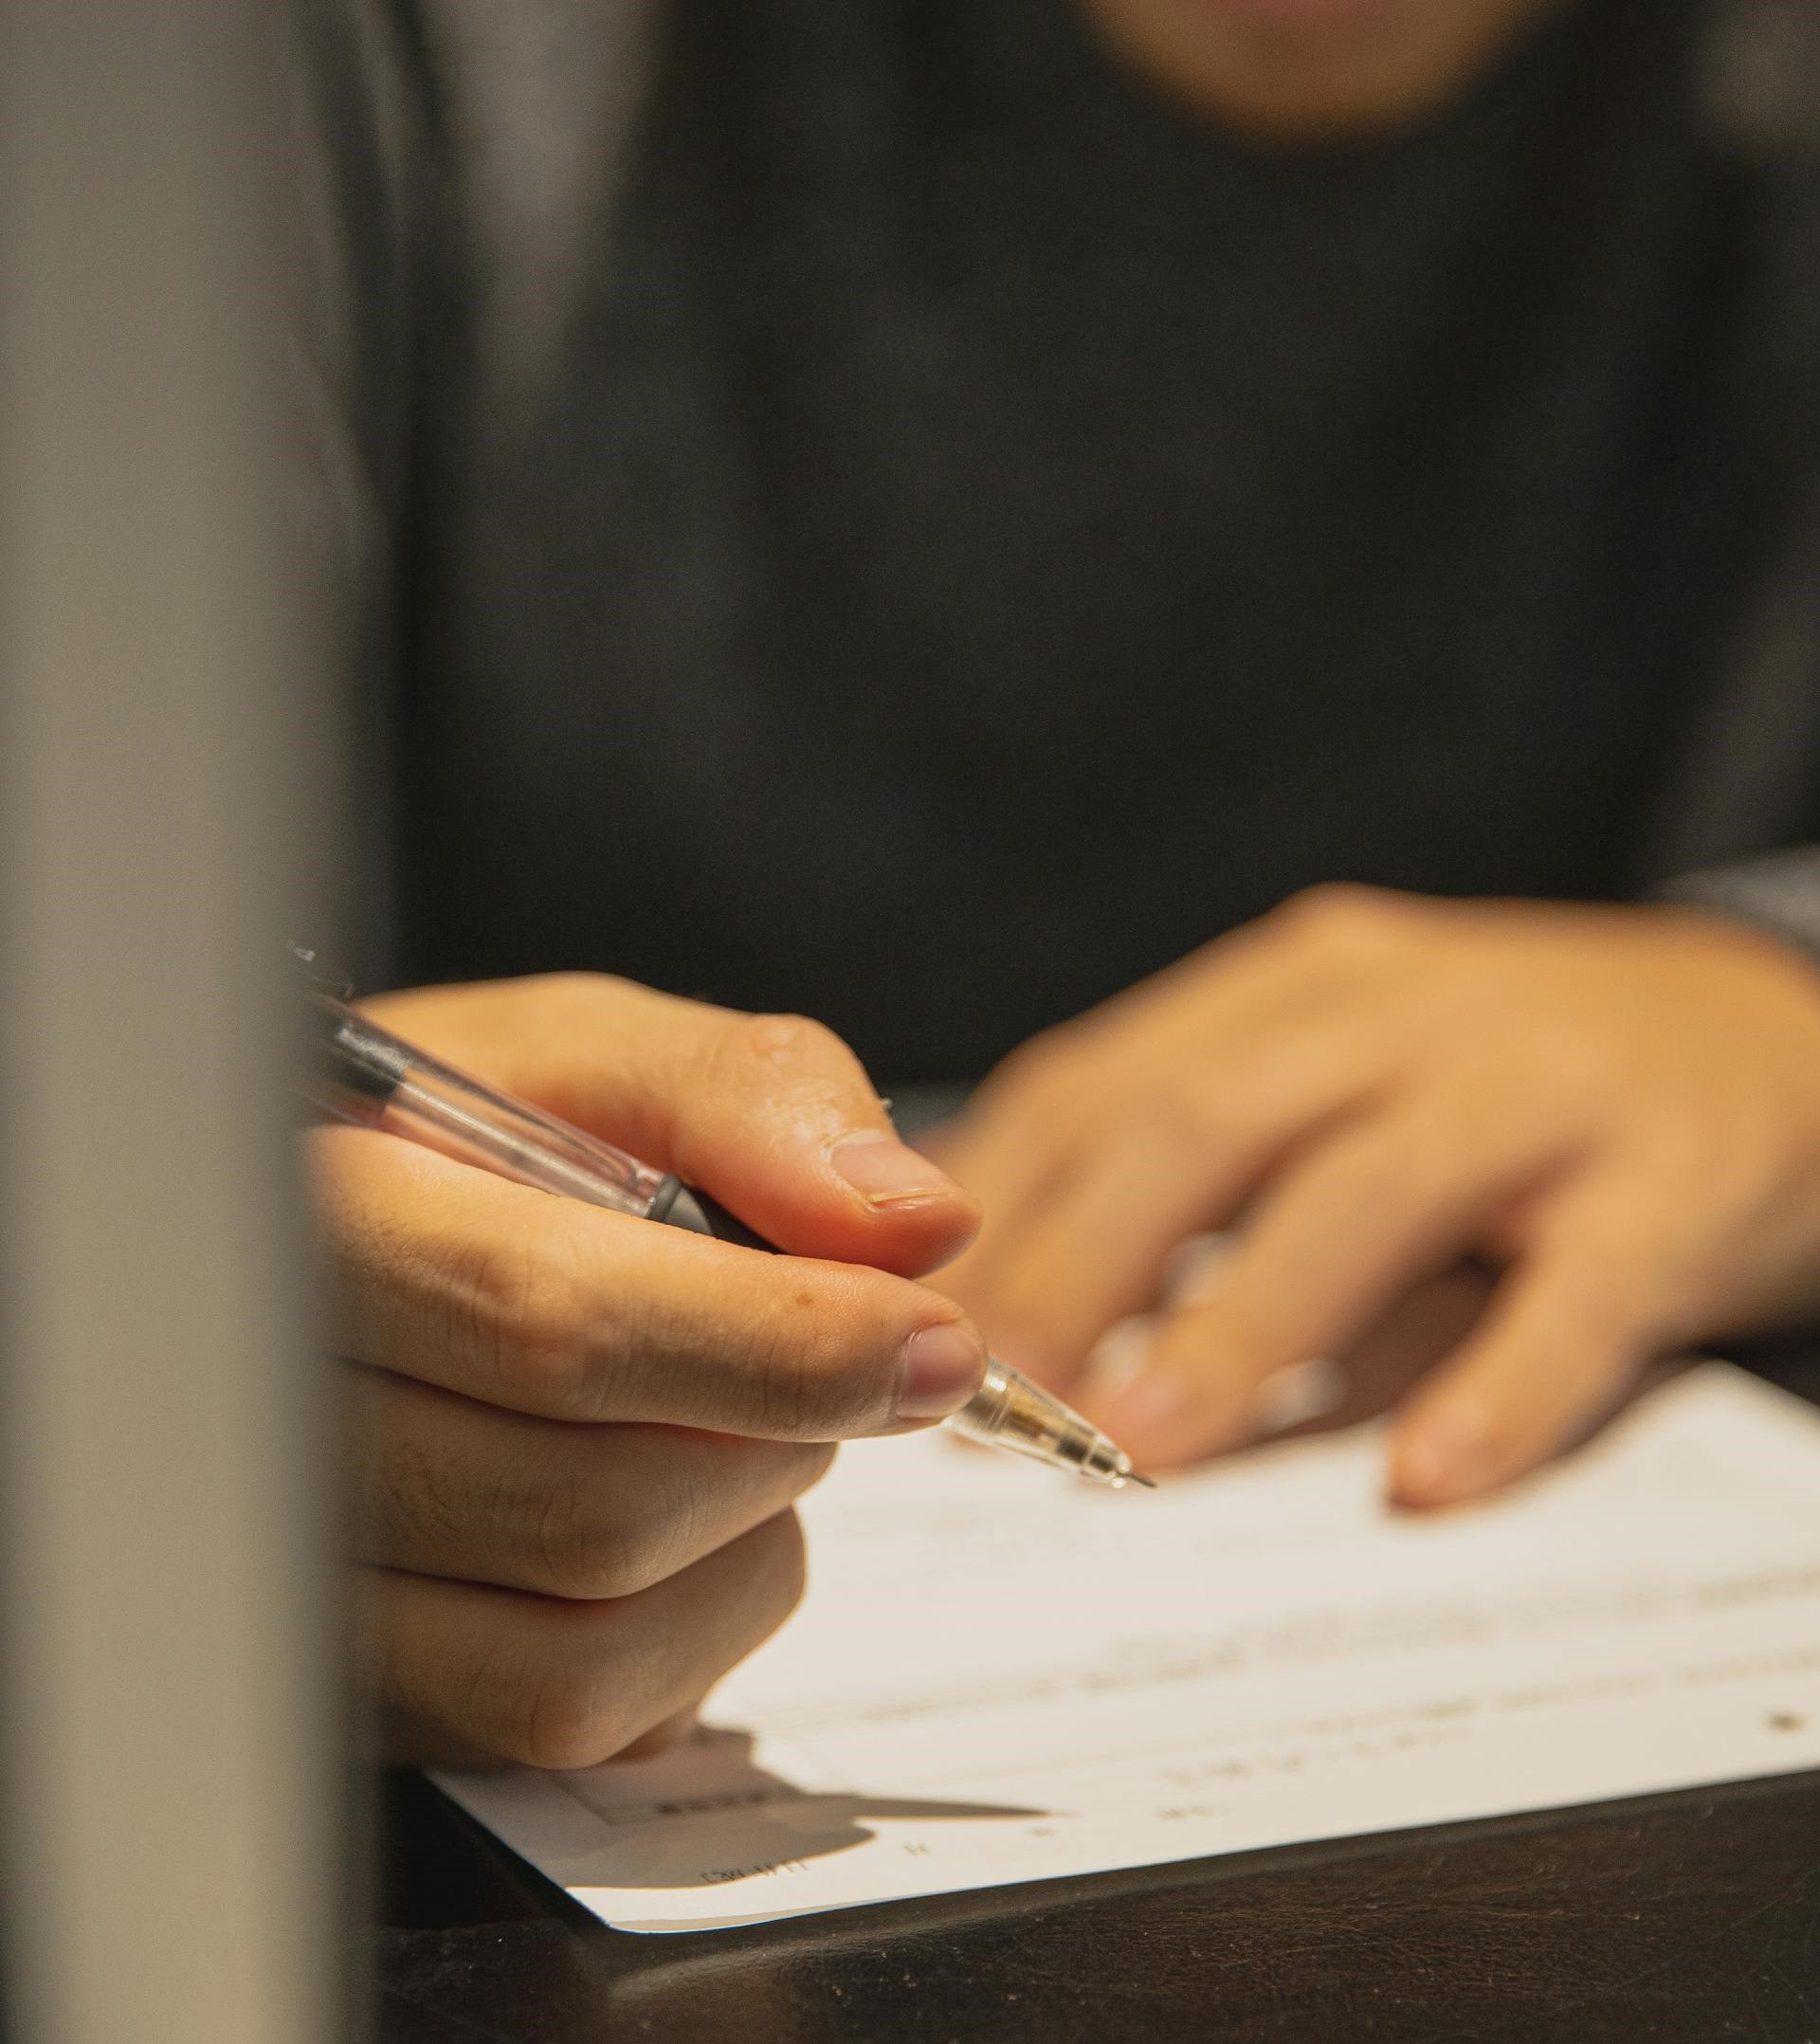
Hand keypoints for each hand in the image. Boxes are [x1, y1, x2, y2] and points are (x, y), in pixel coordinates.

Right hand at [314, 973, 984, 1767]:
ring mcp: (306, 1588)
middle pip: (598, 1508)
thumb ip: (747, 1100)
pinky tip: (668, 1520)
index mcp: (321, 1230)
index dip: (781, 1347)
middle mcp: (281, 1432)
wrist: (337, 1235)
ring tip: (718, 1420)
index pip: (557, 1329)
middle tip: (804, 1348)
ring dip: (740, 1539)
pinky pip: (574, 1727)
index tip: (932, 1341)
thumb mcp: (583, 1053)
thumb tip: (912, 1224)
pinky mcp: (365, 1695)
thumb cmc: (452, 1139)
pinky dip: (692, 1630)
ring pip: (587, 1655)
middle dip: (776, 1431)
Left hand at [932, 887, 1819, 1504]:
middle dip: (1075, 1264)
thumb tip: (1018, 1320)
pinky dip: (1498, 1388)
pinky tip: (1424, 1481)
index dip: (989, 1205)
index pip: (1097, 1082)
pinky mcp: (1676, 1174)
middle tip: (986, 1397)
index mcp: (1286, 989)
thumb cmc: (1499, 1083)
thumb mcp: (1335, 1080)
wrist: (1767, 1032)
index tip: (901, 1316)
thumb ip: (1200, 1179)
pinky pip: (1580, 1289)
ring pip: (1367, 1193)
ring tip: (1143, 1447)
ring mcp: (1539, 1082)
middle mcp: (1394, 1012)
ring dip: (1240, 1324)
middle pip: (1201, 1121)